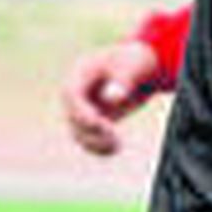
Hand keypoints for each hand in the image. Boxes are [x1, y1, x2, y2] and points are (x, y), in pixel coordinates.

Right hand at [61, 39, 163, 154]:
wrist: (140, 68)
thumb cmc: (134, 62)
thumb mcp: (131, 67)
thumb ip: (122, 81)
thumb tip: (112, 99)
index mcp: (81, 73)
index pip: (71, 94)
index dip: (81, 111)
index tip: (98, 123)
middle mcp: (78, 93)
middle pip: (72, 116)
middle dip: (91, 129)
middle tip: (114, 135)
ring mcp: (84, 108)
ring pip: (79, 132)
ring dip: (95, 143)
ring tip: (118, 144)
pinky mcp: (94, 122)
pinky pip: (89, 139)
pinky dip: (100, 148)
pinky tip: (116, 149)